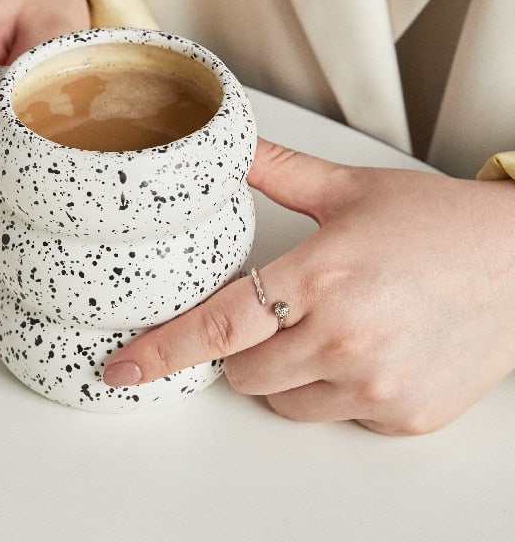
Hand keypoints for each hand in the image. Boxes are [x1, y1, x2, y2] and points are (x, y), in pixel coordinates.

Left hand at [103, 138, 514, 434]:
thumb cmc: (440, 224)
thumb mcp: (350, 189)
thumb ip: (278, 170)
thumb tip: (229, 147)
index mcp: (321, 275)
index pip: (220, 325)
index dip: (163, 348)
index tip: (122, 366)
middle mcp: (346, 338)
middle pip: (243, 372)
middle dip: (242, 347)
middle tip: (276, 311)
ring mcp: (377, 384)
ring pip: (284, 401)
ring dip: (284, 371)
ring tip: (327, 326)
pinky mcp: (404, 415)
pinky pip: (337, 415)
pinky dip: (335, 388)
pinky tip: (367, 347)